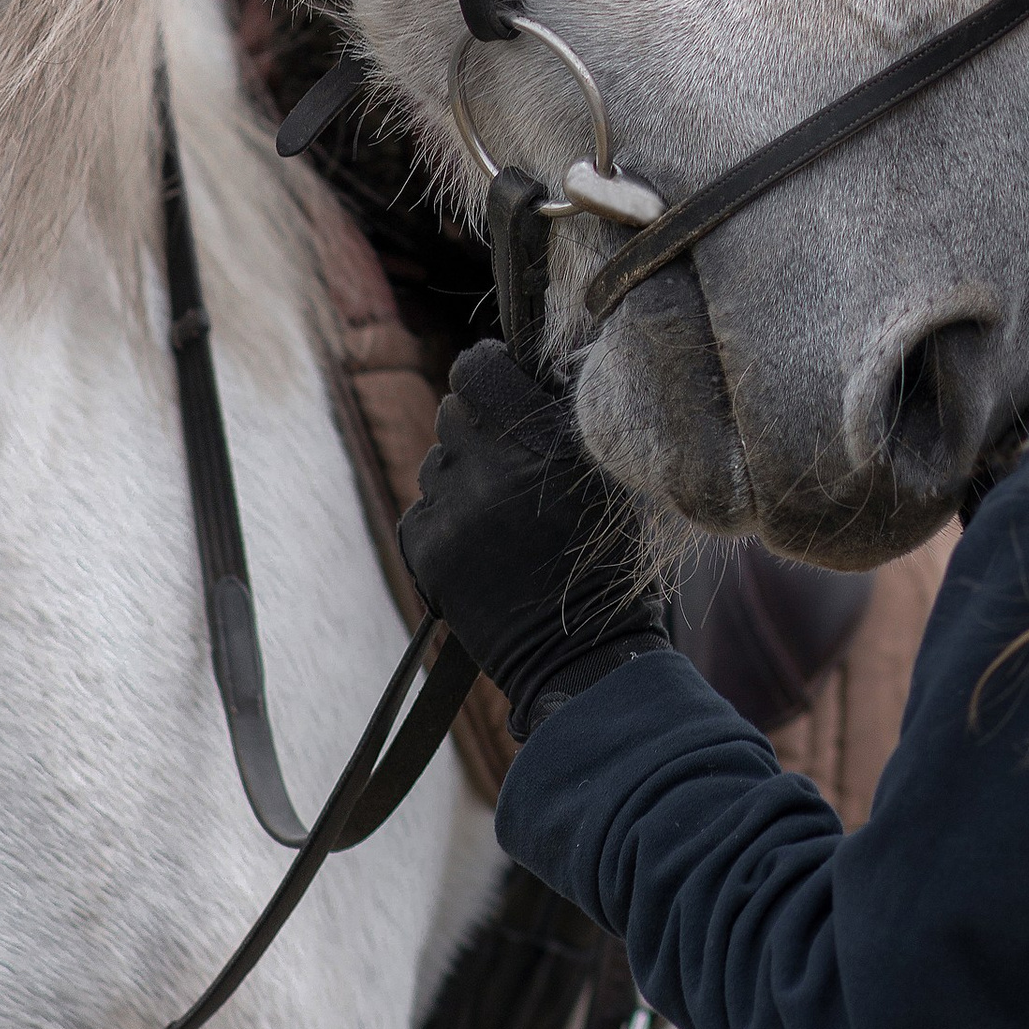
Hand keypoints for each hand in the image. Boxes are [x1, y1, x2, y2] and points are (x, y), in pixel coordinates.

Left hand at [398, 340, 669, 736]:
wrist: (580, 657)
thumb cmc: (606, 564)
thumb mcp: (608, 479)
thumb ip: (565, 422)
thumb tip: (535, 372)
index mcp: (542, 444)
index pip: (474, 370)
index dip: (485, 371)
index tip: (499, 384)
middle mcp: (491, 471)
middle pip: (451, 413)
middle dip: (475, 428)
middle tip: (506, 461)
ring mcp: (453, 513)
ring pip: (435, 465)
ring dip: (460, 479)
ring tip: (498, 517)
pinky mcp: (427, 552)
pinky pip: (420, 512)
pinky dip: (443, 523)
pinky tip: (479, 548)